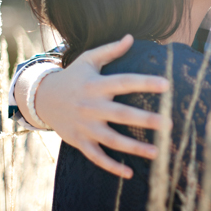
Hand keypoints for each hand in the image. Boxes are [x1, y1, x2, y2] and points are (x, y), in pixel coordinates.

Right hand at [35, 35, 169, 177]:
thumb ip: (110, 50)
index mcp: (96, 85)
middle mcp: (91, 106)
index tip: (167, 84)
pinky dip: (111, 166)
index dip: (145, 82)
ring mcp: (84, 126)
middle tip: (169, 124)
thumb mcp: (88, 60)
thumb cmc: (73, 77)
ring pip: (112, 139)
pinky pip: (96, 156)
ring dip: (134, 147)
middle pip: (121, 114)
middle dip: (145, 119)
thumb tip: (131, 37)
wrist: (41, 98)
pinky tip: (129, 173)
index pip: (124, 82)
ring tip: (158, 152)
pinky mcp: (79, 141)